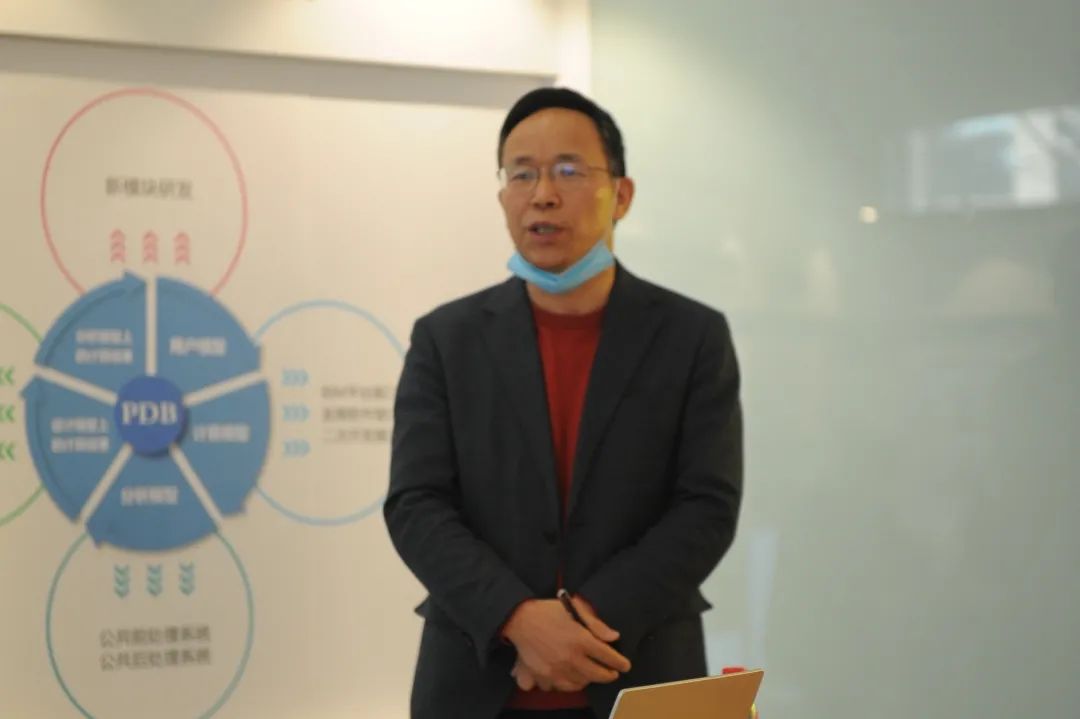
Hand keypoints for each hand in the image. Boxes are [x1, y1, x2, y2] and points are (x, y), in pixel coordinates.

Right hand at [502, 598, 630, 691]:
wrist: (519, 619)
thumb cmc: (549, 610)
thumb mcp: (575, 608)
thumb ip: (596, 624)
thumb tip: (614, 637)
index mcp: (581, 639)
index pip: (607, 656)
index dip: (620, 662)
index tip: (625, 665)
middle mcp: (571, 658)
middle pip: (597, 674)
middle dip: (608, 675)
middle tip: (612, 673)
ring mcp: (557, 670)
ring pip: (580, 684)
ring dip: (589, 680)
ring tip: (591, 675)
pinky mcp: (544, 676)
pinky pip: (561, 687)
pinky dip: (569, 685)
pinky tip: (571, 678)